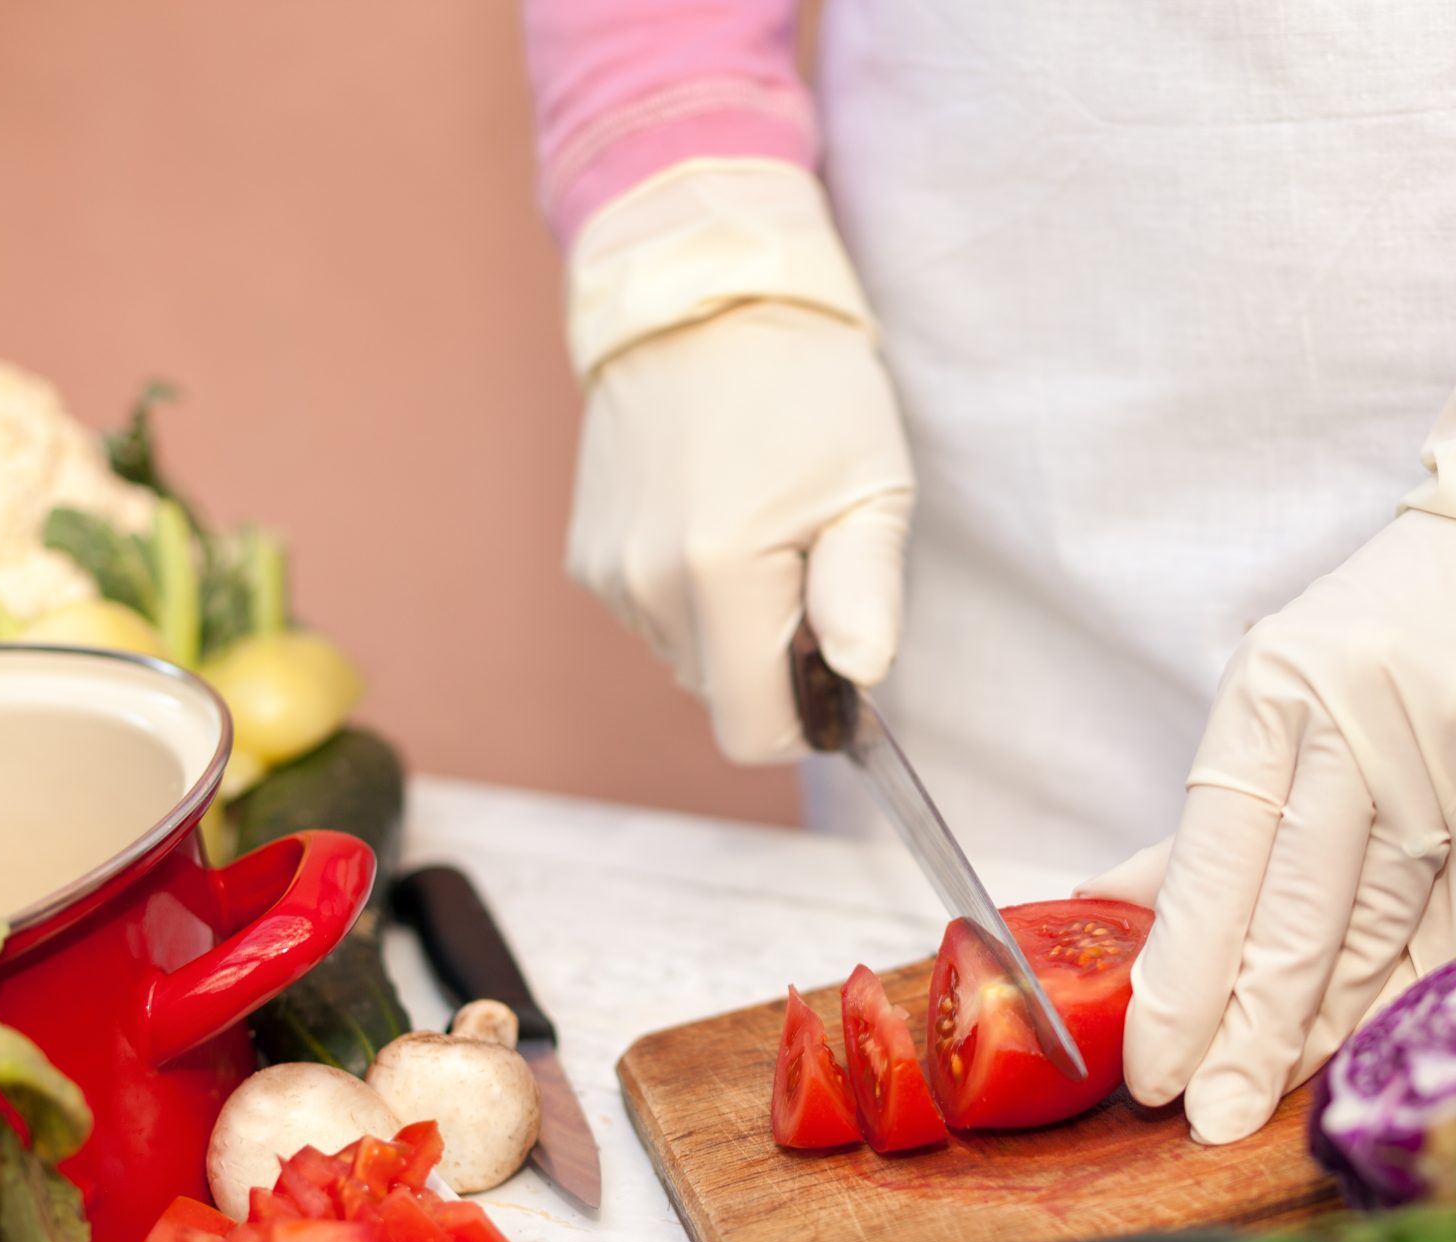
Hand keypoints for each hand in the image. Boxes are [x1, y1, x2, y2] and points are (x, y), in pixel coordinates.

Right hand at [560, 162, 913, 761]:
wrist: (702, 293)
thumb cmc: (806, 387)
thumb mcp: (870, 486)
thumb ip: (867, 593)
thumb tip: (860, 674)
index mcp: (719, 575)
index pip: (754, 733)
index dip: (807, 717)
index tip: (834, 660)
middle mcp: (647, 583)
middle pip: (721, 697)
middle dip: (771, 662)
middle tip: (805, 567)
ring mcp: (607, 570)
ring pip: (686, 657)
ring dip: (729, 625)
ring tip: (757, 527)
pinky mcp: (585, 552)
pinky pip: (652, 615)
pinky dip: (688, 592)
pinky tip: (711, 515)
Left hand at [1091, 287, 1455, 1142]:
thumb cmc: (1387, 626)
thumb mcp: (1275, 690)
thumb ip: (1207, 818)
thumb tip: (1114, 908)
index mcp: (1273, 698)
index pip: (1215, 858)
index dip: (1181, 970)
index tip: (1152, 1055)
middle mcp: (1353, 734)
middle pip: (1292, 912)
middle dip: (1241, 1027)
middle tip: (1203, 1113)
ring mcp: (1443, 769)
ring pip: (1373, 931)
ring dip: (1316, 1029)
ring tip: (1264, 1098)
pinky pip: (1450, 930)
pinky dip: (1398, 999)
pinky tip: (1354, 1052)